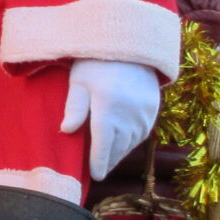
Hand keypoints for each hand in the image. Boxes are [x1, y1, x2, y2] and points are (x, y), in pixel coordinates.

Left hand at [62, 59, 163, 181]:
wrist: (130, 44)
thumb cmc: (97, 61)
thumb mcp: (79, 81)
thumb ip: (74, 107)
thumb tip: (67, 131)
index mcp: (107, 108)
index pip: (103, 144)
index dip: (99, 162)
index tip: (95, 175)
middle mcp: (129, 114)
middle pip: (118, 147)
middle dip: (109, 160)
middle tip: (100, 170)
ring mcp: (144, 112)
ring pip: (132, 142)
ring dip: (121, 152)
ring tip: (110, 159)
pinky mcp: (153, 108)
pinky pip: (143, 132)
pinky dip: (133, 141)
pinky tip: (124, 143)